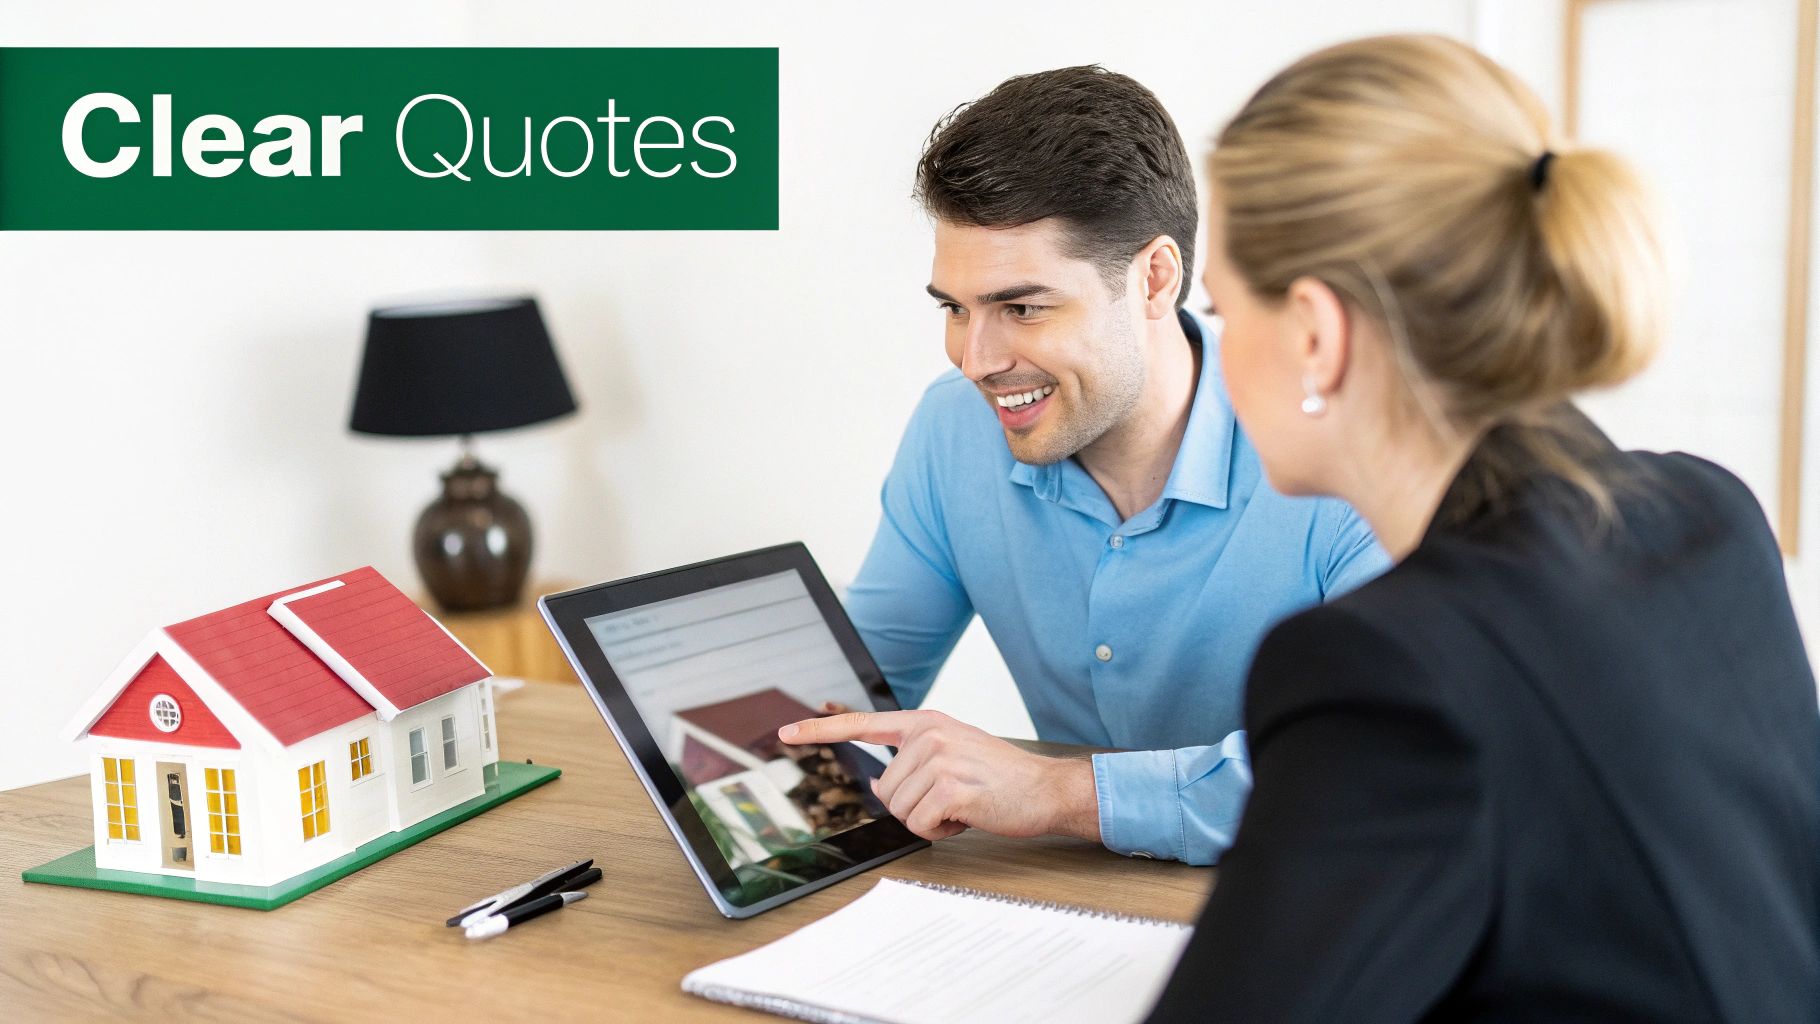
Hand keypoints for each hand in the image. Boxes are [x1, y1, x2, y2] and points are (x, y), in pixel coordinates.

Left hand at [777, 710, 1099, 842]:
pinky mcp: (950, 787)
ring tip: (963, 805)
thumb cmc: (1000, 777)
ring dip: (929, 820)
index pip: (862, 724)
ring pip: (900, 811)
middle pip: (885, 791)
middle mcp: (928, 734)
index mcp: (925, 722)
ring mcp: (939, 759)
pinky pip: (920, 825)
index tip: (786, 732)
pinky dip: (942, 831)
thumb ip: (914, 761)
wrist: (1045, 789)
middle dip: (915, 806)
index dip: (820, 731)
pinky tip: (967, 816)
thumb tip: (882, 787)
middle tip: (953, 798)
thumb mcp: (953, 753)